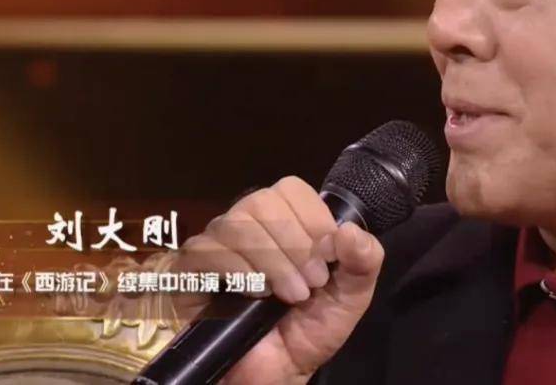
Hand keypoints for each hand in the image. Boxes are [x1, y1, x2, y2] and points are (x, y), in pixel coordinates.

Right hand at [172, 176, 383, 384]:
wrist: (275, 373)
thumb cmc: (309, 331)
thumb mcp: (351, 296)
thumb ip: (363, 260)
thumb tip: (348, 230)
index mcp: (286, 221)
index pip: (291, 189)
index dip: (312, 219)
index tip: (327, 258)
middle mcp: (249, 225)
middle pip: (262, 202)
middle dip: (294, 245)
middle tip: (310, 285)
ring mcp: (218, 244)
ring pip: (236, 224)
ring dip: (271, 261)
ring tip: (288, 296)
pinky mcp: (192, 269)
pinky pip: (206, 250)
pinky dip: (237, 270)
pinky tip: (254, 293)